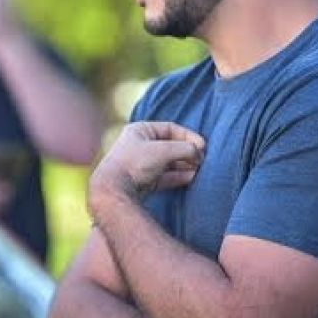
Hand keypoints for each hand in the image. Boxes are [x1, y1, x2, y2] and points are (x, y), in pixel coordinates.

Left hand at [89, 121, 205, 205]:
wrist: (114, 189)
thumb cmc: (135, 163)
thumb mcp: (164, 150)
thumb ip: (185, 148)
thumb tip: (199, 153)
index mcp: (140, 130)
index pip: (170, 128)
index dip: (188, 136)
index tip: (202, 146)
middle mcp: (139, 145)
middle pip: (171, 146)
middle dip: (188, 153)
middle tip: (203, 160)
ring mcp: (141, 164)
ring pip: (169, 162)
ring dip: (185, 165)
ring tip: (200, 170)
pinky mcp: (143, 181)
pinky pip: (165, 176)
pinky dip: (179, 176)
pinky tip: (192, 178)